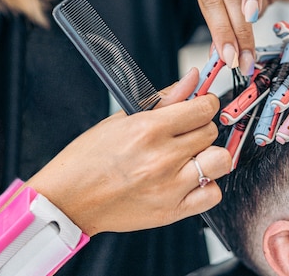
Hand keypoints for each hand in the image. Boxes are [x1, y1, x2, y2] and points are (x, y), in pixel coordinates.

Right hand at [26, 68, 231, 234]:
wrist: (68, 198)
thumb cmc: (88, 158)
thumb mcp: (122, 118)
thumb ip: (164, 98)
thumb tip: (192, 79)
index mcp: (149, 129)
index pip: (203, 108)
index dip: (206, 104)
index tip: (201, 106)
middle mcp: (163, 157)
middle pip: (211, 132)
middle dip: (201, 128)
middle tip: (185, 133)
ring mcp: (169, 186)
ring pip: (219, 161)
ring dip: (210, 156)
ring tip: (191, 157)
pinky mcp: (171, 211)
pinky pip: (212, 195)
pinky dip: (207, 186)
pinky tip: (190, 180)